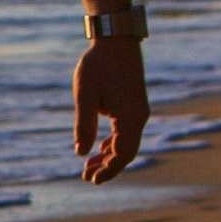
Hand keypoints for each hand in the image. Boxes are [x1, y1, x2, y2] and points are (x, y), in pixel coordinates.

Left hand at [73, 37, 147, 182]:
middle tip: (86, 177)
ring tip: (88, 166)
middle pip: (126, 152)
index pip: (124, 154)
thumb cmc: (98, 65)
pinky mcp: (133, 105)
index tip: (92, 181)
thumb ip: (84, 126)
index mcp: (130, 118)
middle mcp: (139, 117)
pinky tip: (100, 148)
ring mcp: (138, 111)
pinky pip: (126, 131)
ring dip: (109, 156)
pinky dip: (113, 142)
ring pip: (126, 142)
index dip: (109, 170)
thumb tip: (81, 153)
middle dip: (108, 167)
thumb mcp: (84, 96)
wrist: (115, 40)